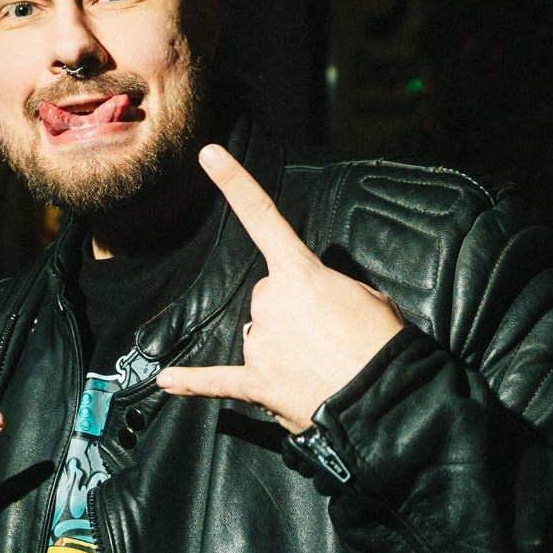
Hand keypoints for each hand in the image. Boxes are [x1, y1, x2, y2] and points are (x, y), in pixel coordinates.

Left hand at [155, 145, 403, 434]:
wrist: (385, 397)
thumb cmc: (382, 344)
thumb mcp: (364, 296)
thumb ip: (326, 288)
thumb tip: (309, 304)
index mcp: (298, 273)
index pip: (262, 217)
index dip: (235, 182)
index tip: (209, 155)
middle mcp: (268, 302)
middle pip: (268, 297)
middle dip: (293, 313)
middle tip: (330, 335)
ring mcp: (258, 343)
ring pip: (258, 336)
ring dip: (284, 348)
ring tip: (320, 367)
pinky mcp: (256, 383)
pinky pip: (217, 381)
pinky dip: (193, 383)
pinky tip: (168, 381)